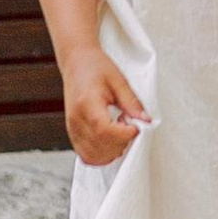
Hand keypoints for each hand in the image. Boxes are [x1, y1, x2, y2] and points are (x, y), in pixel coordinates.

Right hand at [63, 48, 151, 165]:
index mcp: (87, 103)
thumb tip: (146, 120)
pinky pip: (85, 155)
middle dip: (120, 143)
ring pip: (92, 156)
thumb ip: (131, 102)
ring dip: (111, 151)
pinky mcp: (72, 133)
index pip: (104, 130)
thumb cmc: (96, 67)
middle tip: (129, 127)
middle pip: (99, 146)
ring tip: (120, 132)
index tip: (136, 127)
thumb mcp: (118, 80)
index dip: (123, 134)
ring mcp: (71, 128)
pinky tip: (110, 140)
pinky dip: (101, 155)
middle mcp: (76, 119)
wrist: (76, 62)